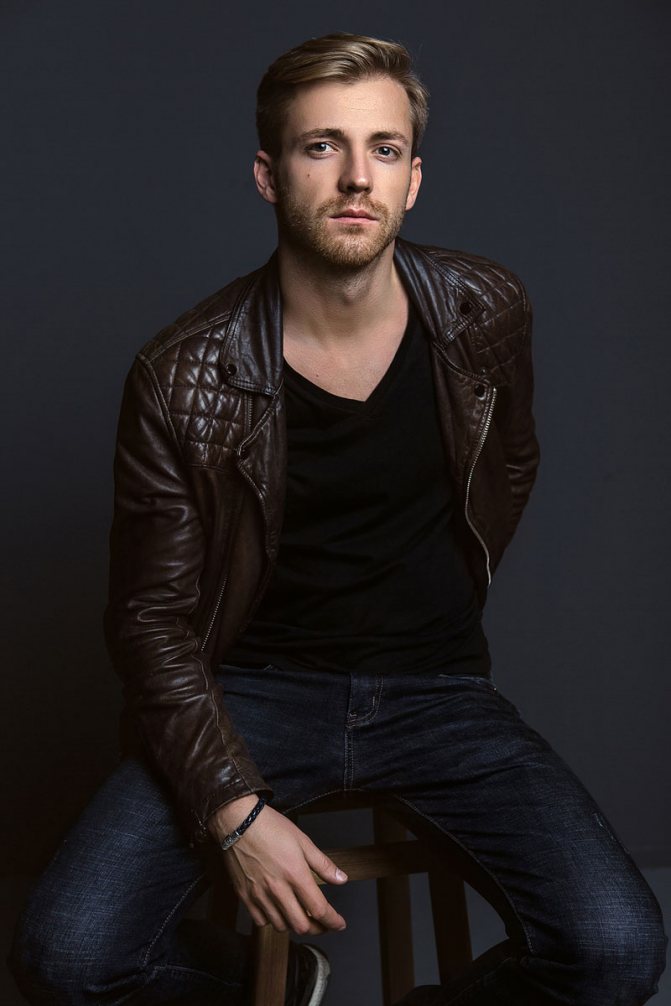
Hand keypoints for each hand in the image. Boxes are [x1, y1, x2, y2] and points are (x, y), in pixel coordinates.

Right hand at [209, 796, 347, 935]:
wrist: (238, 822)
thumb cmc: (270, 827)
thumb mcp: (302, 841)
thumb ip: (323, 864)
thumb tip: (341, 879)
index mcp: (295, 874)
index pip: (319, 909)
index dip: (333, 921)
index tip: (339, 924)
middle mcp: (278, 889)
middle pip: (301, 926)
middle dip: (317, 929)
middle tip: (322, 923)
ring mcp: (259, 895)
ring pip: (281, 926)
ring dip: (294, 925)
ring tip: (300, 915)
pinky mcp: (245, 896)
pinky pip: (260, 921)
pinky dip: (272, 921)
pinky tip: (277, 911)